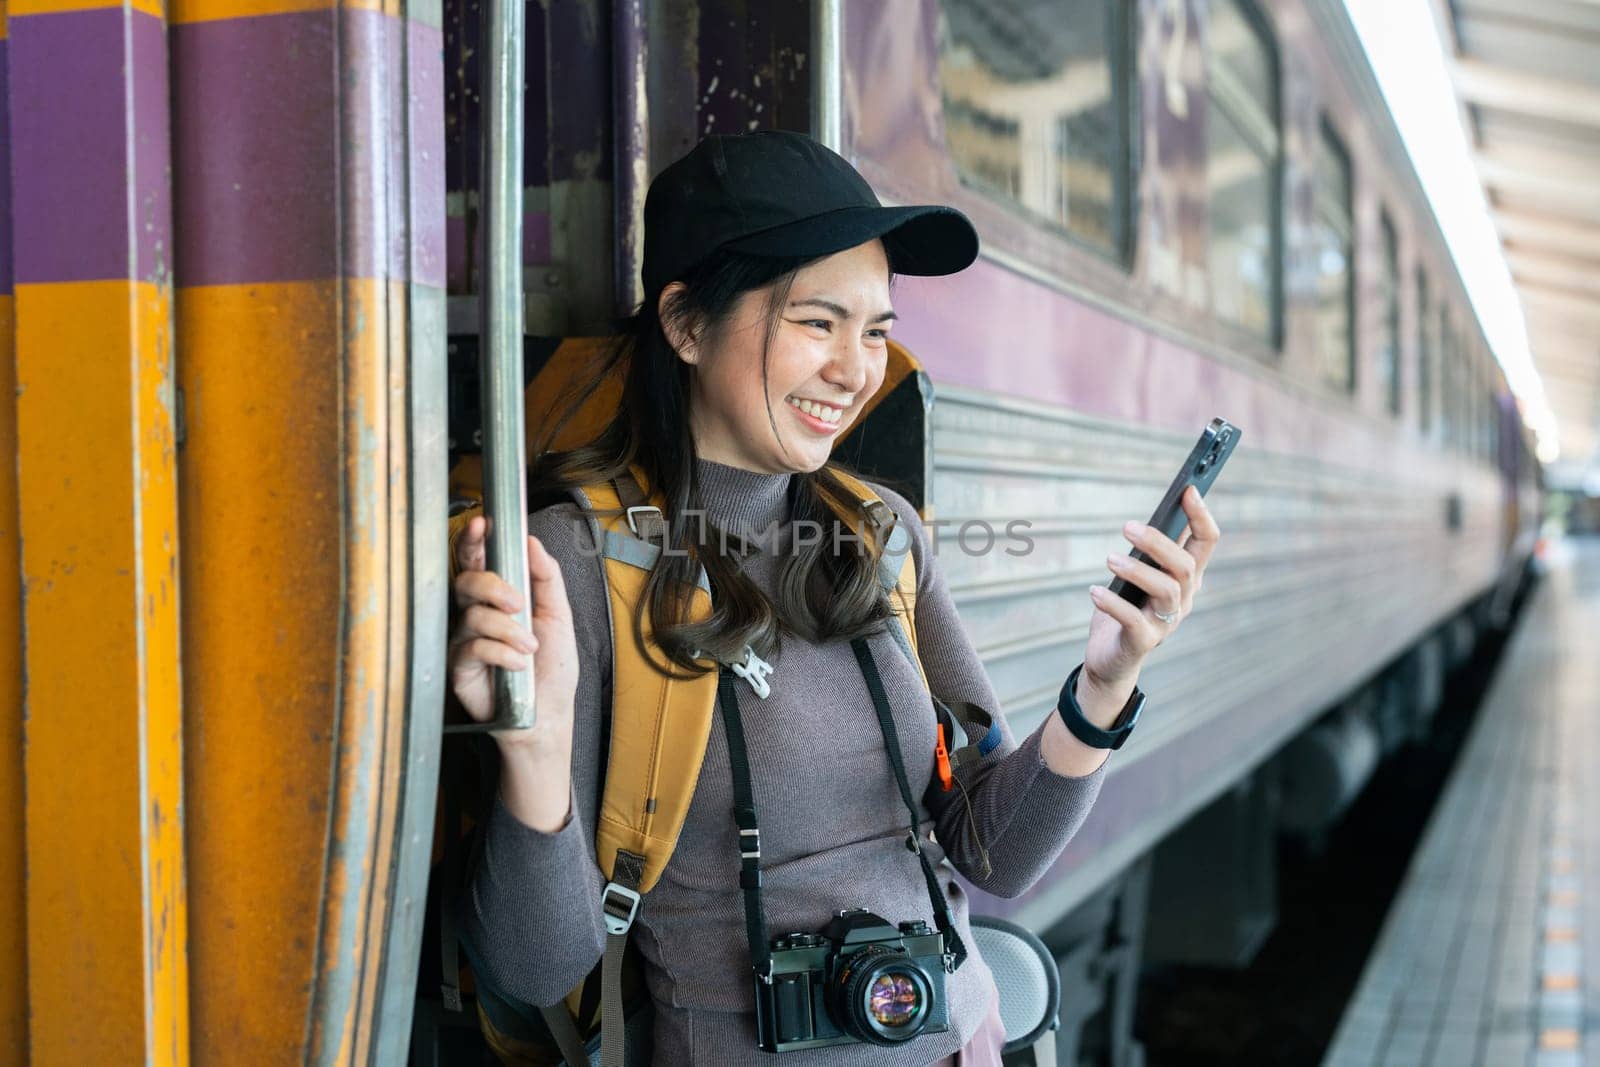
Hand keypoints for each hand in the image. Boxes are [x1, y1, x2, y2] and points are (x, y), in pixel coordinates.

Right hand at [448, 515, 580, 751]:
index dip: (474, 540)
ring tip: (529, 647)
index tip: (482, 525)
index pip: (479, 561)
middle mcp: (477, 614)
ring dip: (507, 629)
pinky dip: (501, 653)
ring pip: (472, 615)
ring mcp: (465, 639)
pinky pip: (473, 647)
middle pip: (466, 581)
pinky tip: (518, 665)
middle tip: (517, 602)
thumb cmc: (551, 667)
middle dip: (491, 585)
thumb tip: (532, 542)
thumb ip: (547, 578)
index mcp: (499, 597)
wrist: (550, 713)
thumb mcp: (559, 616)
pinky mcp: (459, 666)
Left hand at [1082, 486, 1220, 695]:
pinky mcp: (1143, 641)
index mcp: (1186, 578)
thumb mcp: (1140, 575)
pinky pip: (1133, 620)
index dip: (1201, 516)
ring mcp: (1166, 622)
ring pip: (1166, 590)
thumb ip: (1149, 552)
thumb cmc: (1126, 608)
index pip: (1207, 543)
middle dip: (1159, 543)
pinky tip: (1094, 591)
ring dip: (1137, 570)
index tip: (1189, 489)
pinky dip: (1113, 603)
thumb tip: (1151, 515)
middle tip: (1127, 527)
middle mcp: (1183, 599)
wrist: (1111, 658)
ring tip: (1109, 559)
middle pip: (1186, 566)